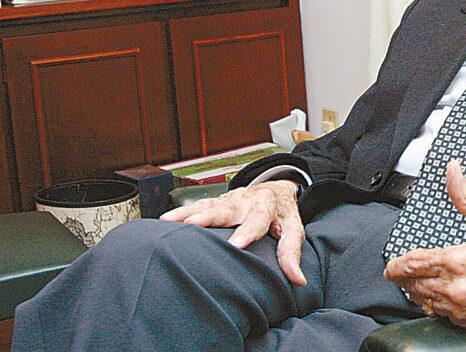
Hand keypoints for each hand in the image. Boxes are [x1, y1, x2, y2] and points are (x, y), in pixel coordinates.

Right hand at [160, 180, 306, 285]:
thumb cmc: (283, 214)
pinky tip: (165, 220)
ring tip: (171, 222)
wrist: (276, 189)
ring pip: (208, 206)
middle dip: (210, 217)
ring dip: (189, 213)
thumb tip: (298, 280)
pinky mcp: (216, 202)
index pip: (258, 221)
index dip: (248, 232)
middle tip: (194, 225)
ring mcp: (229, 201)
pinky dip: (180, 212)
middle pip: (226, 210)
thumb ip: (291, 254)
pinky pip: (197, 206)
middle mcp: (245, 201)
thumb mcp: (293, 230)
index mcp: (266, 207)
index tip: (237, 245)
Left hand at [383, 160, 465, 329]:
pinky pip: (441, 315)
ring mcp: (463, 309)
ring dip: (418, 291)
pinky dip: (436, 304)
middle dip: (405, 277)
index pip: (412, 265)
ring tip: (420, 280)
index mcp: (460, 262)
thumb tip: (452, 173)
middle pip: (413, 286)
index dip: (396, 264)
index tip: (391, 264)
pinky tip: (442, 293)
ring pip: (424, 302)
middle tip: (402, 270)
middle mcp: (457, 289)